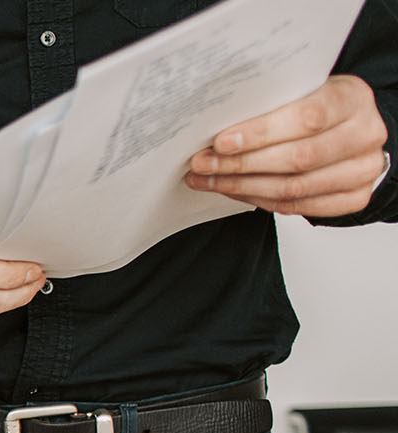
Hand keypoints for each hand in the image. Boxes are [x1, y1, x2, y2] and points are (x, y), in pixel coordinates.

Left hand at [187, 75, 389, 216]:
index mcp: (352, 98)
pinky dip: (259, 200)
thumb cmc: (319, 106)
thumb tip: (214, 124)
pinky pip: (299, 206)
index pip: (306, 117)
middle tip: (202, 164)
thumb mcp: (302, 92)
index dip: (260, 133)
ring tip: (207, 180)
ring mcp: (364, 169)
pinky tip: (233, 190)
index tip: (220, 142)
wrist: (351, 130)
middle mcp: (366, 134)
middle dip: (241, 164)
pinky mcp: (356, 197)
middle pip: (298, 157)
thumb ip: (271, 104)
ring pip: (295, 187)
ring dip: (242, 186)